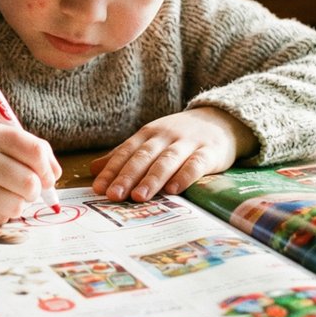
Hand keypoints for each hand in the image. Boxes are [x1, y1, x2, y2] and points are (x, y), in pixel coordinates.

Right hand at [0, 122, 60, 225]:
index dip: (49, 167)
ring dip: (19, 202)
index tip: (49, 174)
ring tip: (4, 192)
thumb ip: (24, 148)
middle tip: (28, 186)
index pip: (35, 152)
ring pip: (18, 206)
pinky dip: (2, 212)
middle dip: (37, 189)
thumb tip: (56, 175)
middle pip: (31, 184)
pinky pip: (1, 219)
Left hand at [90, 107, 256, 202]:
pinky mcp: (210, 152)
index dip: (112, 170)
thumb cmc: (180, 137)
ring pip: (167, 160)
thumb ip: (125, 155)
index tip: (98, 188)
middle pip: (143, 157)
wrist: (221, 120)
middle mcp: (165, 136)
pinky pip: (195, 164)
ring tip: (139, 196)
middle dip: (127, 176)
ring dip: (152, 178)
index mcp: (148, 134)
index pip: (126, 152)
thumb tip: (94, 169)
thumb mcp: (151, 141)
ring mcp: (188, 143)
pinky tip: (173, 190)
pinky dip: (184, 176)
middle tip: (113, 195)